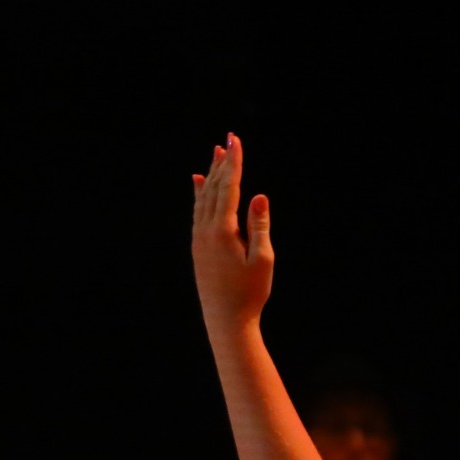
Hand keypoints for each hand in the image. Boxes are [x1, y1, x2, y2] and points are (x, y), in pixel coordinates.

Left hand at [192, 134, 274, 330]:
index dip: (235, 163)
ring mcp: (198, 238)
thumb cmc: (250, 293)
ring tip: (215, 153)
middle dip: (223, 162)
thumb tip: (259, 195)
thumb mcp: (262, 260)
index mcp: (222, 231)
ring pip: (204, 197)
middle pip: (215, 188)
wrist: (225, 320)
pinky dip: (200, 193)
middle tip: (228, 138)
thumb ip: (259, 225)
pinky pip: (197, 211)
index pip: (230, 188)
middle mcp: (205, 230)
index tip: (237, 142)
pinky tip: (199, 182)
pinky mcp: (197, 247)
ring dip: (211, 174)